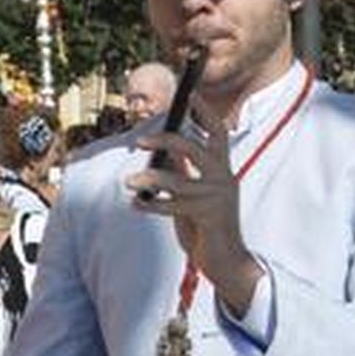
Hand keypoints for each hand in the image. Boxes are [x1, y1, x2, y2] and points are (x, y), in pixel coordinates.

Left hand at [125, 107, 262, 314]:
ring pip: (178, 180)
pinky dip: (151, 205)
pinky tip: (135, 205)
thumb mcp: (194, 193)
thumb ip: (183, 170)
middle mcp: (223, 178)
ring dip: (149, 178)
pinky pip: (173, 206)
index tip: (190, 93)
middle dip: (165, 139)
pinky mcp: (208, 217)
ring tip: (128, 181)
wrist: (226, 262)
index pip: (217, 131)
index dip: (204, 111)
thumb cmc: (207, 225)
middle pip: (194, 147)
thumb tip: (163, 146)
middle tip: (139, 140)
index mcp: (222, 168)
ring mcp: (217, 197)